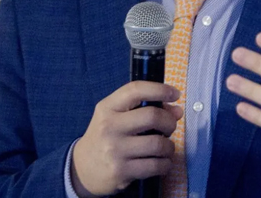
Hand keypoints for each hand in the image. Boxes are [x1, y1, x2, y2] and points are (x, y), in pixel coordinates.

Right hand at [71, 81, 183, 196]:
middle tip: (170, 127)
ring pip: (158, 144)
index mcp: (108, 107)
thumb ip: (144, 109)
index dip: (159, 89)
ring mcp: (115, 150)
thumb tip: (177, 111)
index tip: (175, 94)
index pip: (135, 90)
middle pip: (152, 116)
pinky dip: (165, 164)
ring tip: (166, 148)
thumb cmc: (105, 137)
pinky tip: (163, 162)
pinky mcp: (121, 171)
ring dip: (169, 146)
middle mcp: (110, 126)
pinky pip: (155, 165)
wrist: (83, 168)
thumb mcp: (116, 117)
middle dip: (169, 121)